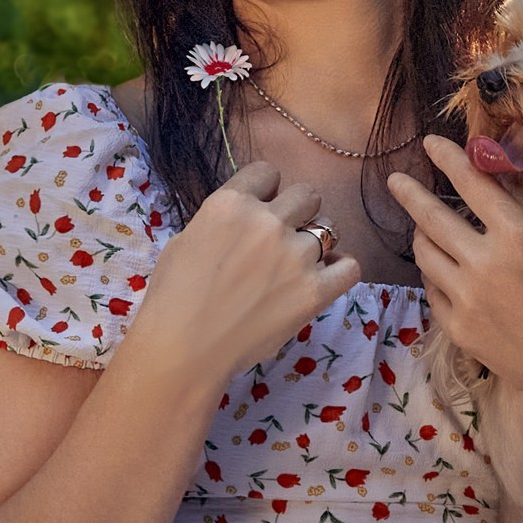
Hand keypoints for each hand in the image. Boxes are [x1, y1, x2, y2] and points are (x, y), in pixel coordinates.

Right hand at [125, 161, 361, 389]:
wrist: (183, 349)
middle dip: (298, 211)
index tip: (262, 210)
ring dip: (316, 242)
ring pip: (330, 229)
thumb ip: (222, 221)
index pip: (268, 173)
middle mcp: (267, 222)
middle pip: (308, 195)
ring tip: (299, 263)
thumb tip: (245, 218)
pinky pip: (350, 266)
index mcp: (231, 204)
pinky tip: (326, 277)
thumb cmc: (173, 298)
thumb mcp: (186, 241)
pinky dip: (341, 269)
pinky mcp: (314, 291)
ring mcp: (295, 256)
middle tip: (284, 236)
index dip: (266, 191)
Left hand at [387, 136, 522, 431]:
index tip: (431, 142)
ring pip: (425, 254)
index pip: (472, 184)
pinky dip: (431, 271)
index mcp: (518, 236)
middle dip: (410, 193)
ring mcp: (466, 299)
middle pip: (430, 218)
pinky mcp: (460, 328)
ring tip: (420, 224)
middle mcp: (483, 264)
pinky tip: (439, 266)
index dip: (448, 158)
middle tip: (395, 179)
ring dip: (420, 232)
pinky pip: (432, 289)